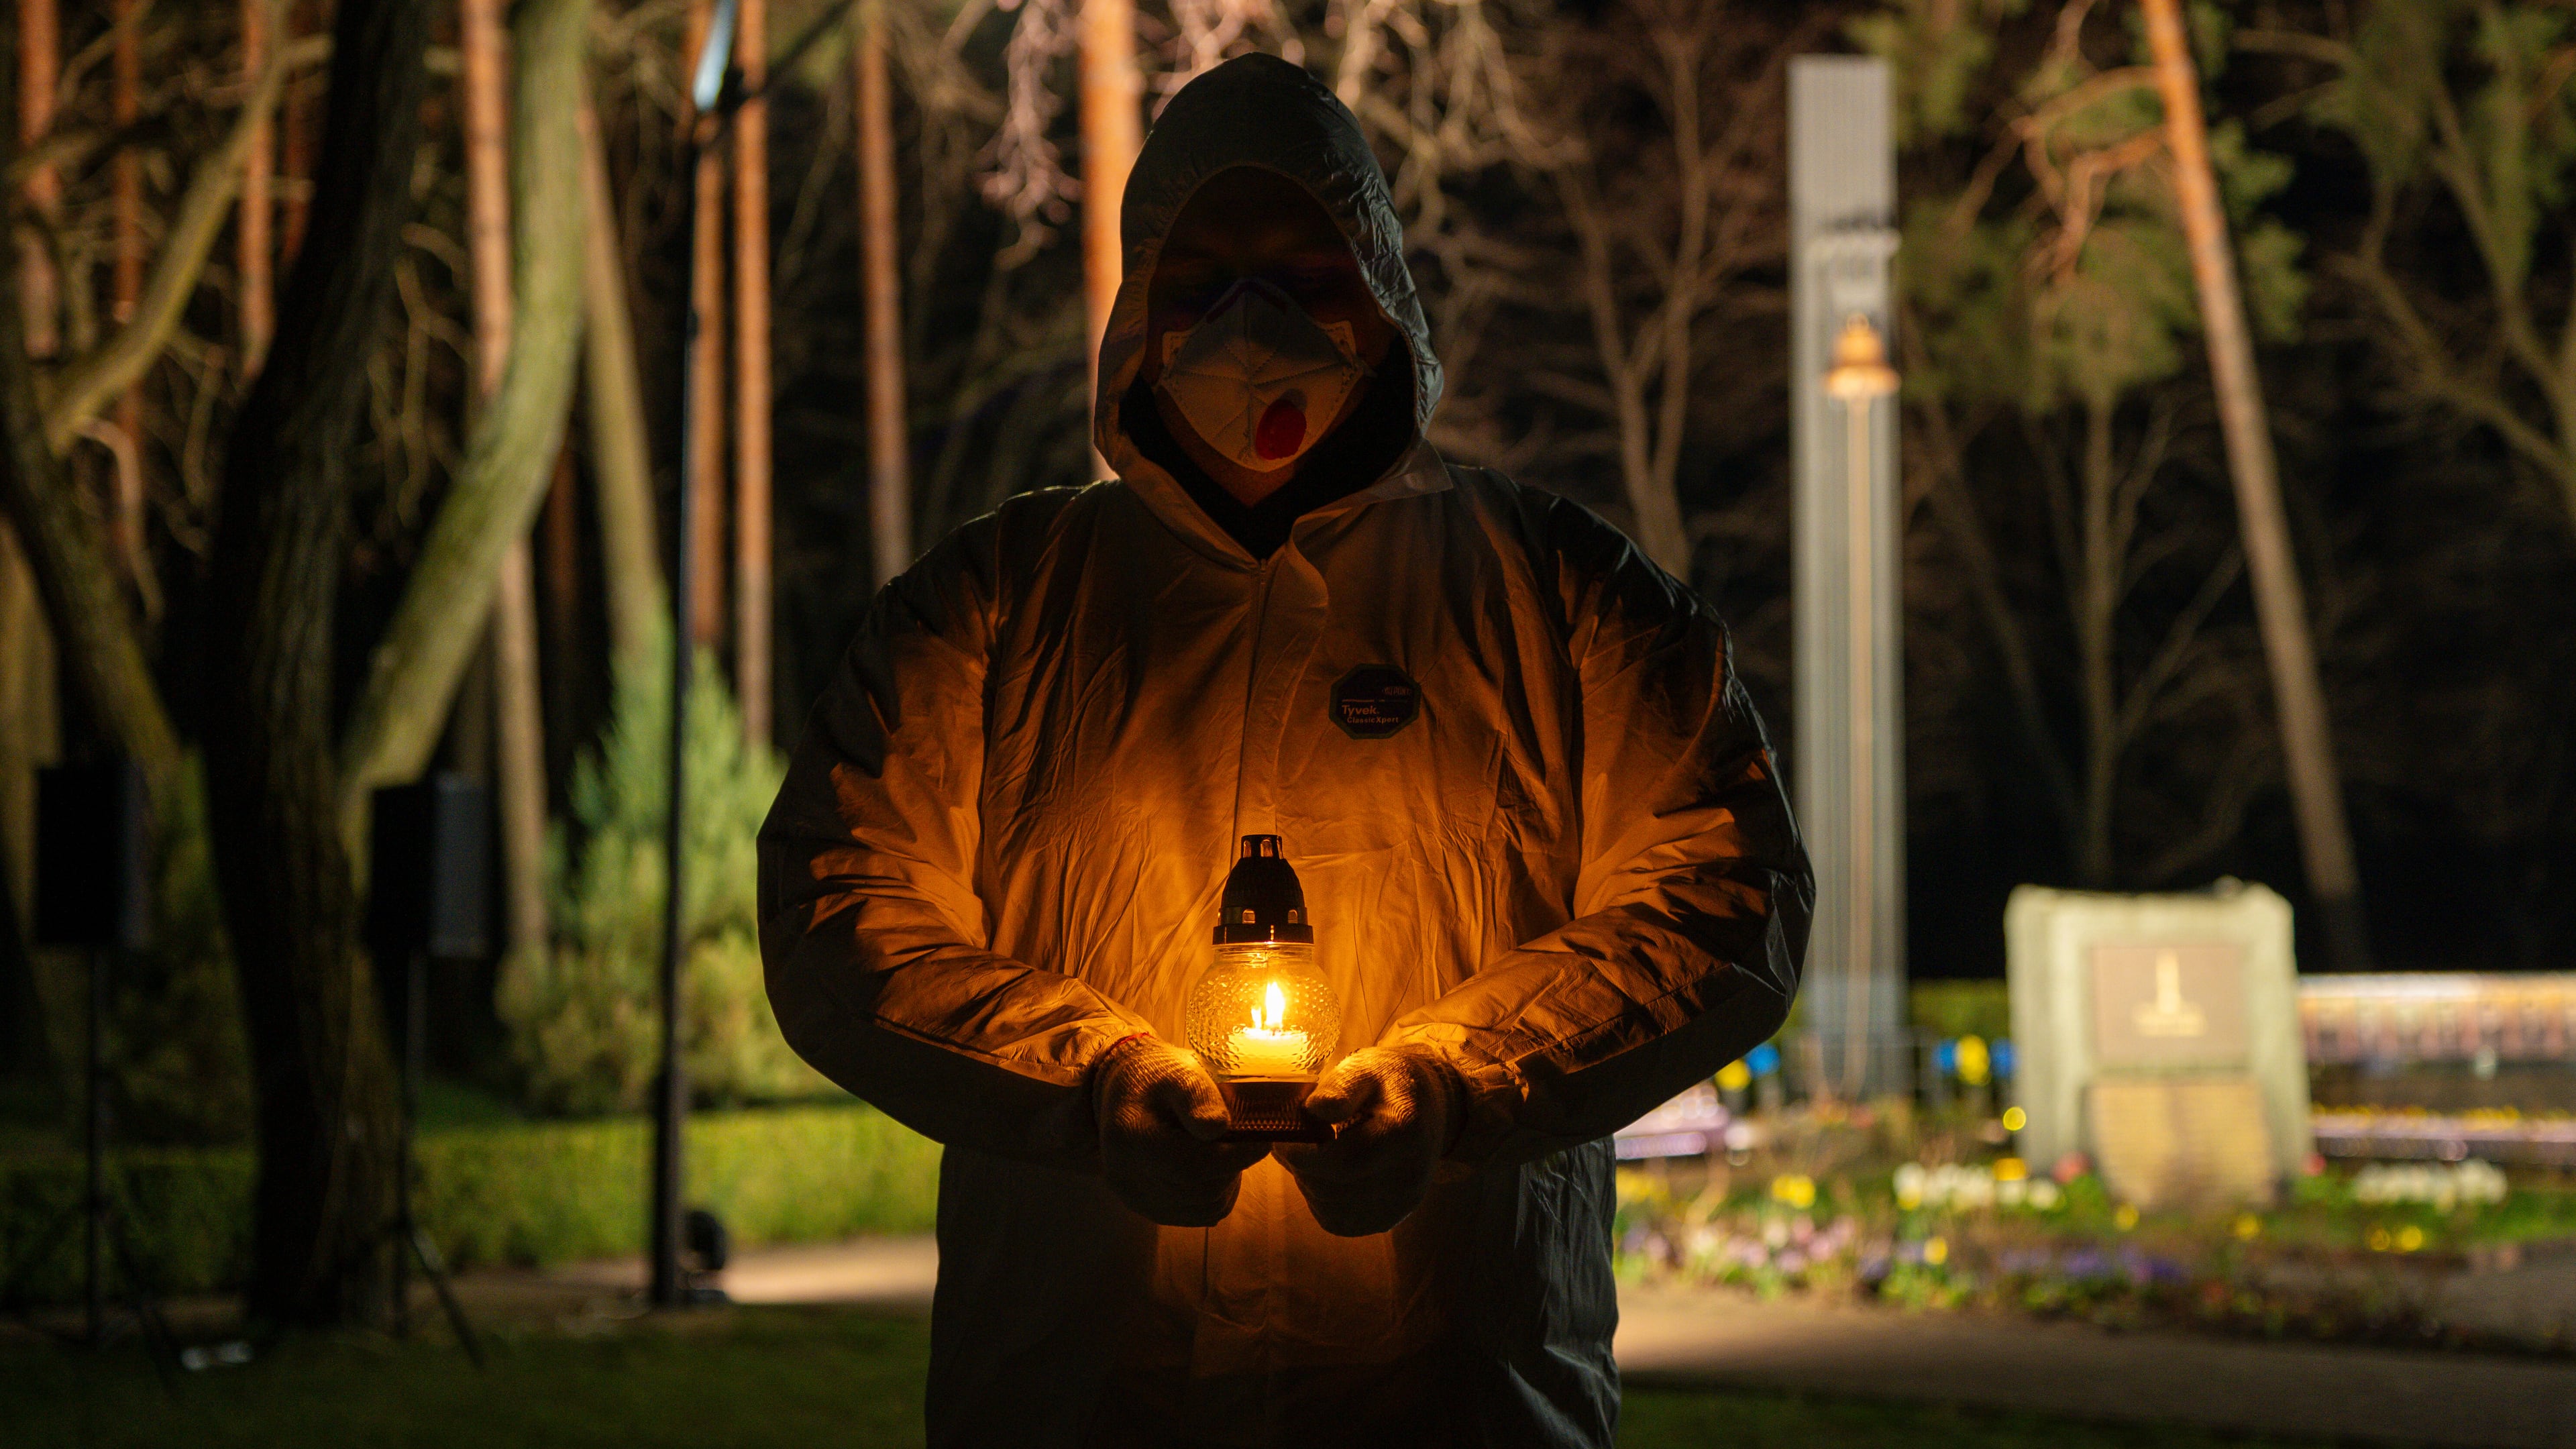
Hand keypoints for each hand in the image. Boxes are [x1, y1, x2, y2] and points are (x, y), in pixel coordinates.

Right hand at [1092, 1035, 1268, 1226]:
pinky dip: (1219, 1194)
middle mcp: (1126, 1175)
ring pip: (1204, 1207)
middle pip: (1200, 1190)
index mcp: (1130, 1136)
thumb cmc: (1159, 1075)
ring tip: (1227, 1149)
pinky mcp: (1151, 1209)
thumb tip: (1218, 1126)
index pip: (1189, 1164)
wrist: (1130, 1091)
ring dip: (1228, 1181)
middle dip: (1233, 1167)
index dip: (1234, 1157)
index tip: (1263, 1140)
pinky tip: (1216, 1167)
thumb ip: (1197, 1095)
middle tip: (1246, 1140)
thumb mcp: (1178, 1071)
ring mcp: (1136, 1197)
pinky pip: (1200, 1214)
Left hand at [1273, 1046, 1465, 1236]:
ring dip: (1309, 1182)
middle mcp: (1409, 1176)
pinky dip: (1321, 1199)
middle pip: (1331, 1187)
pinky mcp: (1388, 1220)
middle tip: (1294, 1140)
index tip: (1285, 1135)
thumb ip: (1341, 1087)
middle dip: (1301, 1165)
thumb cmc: (1388, 1084)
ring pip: (1329, 1208)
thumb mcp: (1366, 1069)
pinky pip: (1336, 1221)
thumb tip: (1315, 1110)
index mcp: (1405, 1133)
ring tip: (1314, 1153)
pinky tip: (1326, 1173)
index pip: (1342, 1159)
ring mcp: (1400, 1204)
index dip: (1302, 1151)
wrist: (1427, 1109)